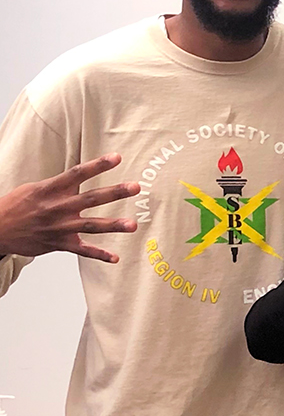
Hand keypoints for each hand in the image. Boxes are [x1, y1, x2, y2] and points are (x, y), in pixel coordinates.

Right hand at [0, 153, 139, 262]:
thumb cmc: (16, 205)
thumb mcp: (34, 188)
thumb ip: (60, 184)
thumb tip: (83, 176)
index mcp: (50, 190)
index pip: (77, 174)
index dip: (97, 165)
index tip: (117, 158)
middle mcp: (57, 208)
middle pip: (90, 198)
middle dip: (114, 193)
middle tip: (135, 187)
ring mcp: (59, 227)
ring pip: (90, 225)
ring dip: (113, 225)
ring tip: (133, 225)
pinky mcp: (58, 243)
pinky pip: (81, 250)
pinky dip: (98, 254)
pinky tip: (115, 257)